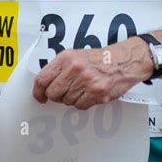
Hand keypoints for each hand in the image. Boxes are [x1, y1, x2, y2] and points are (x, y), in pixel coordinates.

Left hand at [32, 38, 152, 109]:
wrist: (123, 60)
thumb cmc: (99, 58)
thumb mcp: (76, 55)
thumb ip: (60, 68)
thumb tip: (44, 85)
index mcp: (66, 57)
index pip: (42, 79)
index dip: (38, 91)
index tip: (39, 97)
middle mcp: (75, 68)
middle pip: (53, 93)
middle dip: (57, 96)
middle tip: (66, 92)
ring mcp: (86, 81)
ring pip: (67, 101)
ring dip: (73, 98)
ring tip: (83, 88)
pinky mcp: (97, 93)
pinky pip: (80, 106)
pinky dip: (84, 102)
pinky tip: (91, 93)